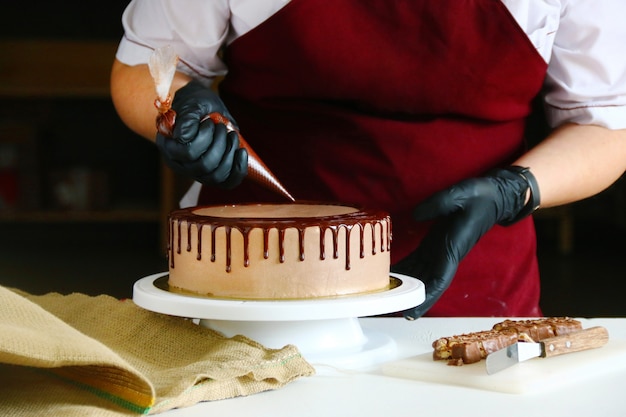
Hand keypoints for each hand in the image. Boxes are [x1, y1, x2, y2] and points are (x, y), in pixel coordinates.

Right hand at [155, 81, 247, 188]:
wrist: (205, 109)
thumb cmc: (197, 104)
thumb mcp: (192, 104)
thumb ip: (188, 117)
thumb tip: (183, 136)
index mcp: (169, 146)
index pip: (187, 152)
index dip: (204, 137)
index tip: (209, 121)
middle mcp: (179, 164)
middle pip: (203, 166)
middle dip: (220, 145)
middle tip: (223, 128)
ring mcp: (196, 173)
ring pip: (216, 176)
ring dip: (230, 154)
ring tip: (232, 136)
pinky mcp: (212, 176)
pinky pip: (227, 183)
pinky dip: (238, 169)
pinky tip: (242, 152)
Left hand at [393, 167, 538, 318]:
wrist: (493, 196)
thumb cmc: (480, 196)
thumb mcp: (459, 194)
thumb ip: (437, 204)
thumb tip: (415, 214)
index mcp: (453, 248)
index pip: (438, 280)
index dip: (424, 297)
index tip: (411, 312)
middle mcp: (445, 255)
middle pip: (425, 283)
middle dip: (408, 298)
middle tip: (385, 309)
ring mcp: (439, 251)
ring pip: (419, 274)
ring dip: (402, 285)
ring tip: (381, 295)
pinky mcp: (434, 243)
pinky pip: (417, 261)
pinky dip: (403, 269)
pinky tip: (386, 273)